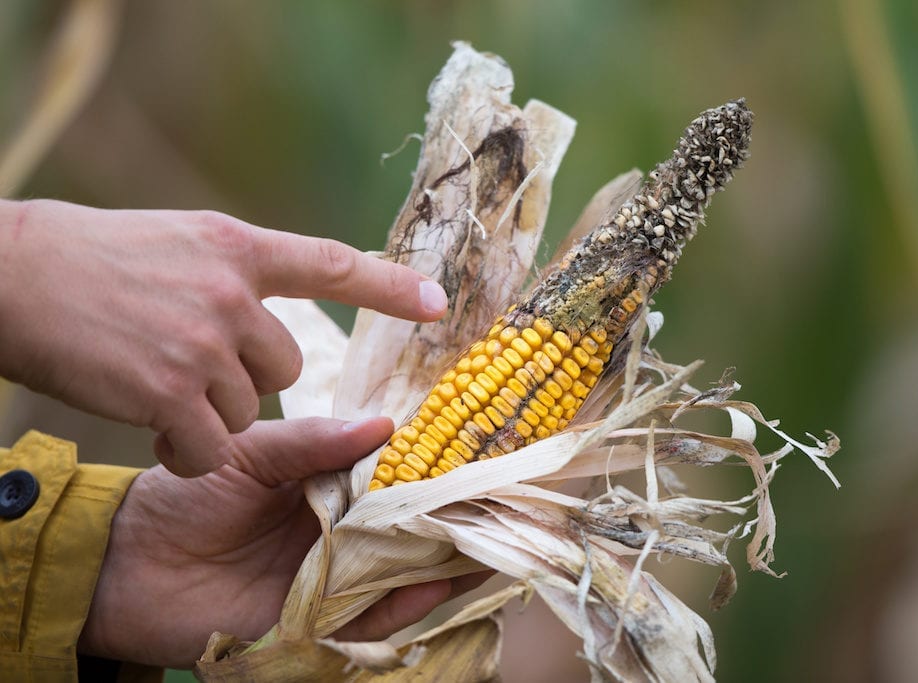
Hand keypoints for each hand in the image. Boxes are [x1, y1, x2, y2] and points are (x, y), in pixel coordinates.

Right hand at [0, 199, 447, 475]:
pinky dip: (187, 450)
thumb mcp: (175, 244)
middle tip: (188, 367)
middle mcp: (230, 292)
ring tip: (153, 387)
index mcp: (235, 246)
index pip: (330, 264)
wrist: (8, 276)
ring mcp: (202, 343)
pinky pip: (211, 445)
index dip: (388, 285)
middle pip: (284, 366)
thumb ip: (232, 274)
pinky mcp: (171, 393)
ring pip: (247, 408)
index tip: (437, 303)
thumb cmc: (86, 260)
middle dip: (247, 379)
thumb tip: (269, 320)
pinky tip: (152, 432)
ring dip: (209, 413)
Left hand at [78, 417, 487, 668]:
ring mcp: (334, 577)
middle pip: (411, 525)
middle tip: (502, 497)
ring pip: (404, 570)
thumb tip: (385, 424)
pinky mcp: (319, 621)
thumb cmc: (187, 496)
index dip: (435, 465)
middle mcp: (342, 531)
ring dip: (447, 559)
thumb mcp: (250, 453)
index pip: (396, 475)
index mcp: (330, 485)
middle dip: (455, 514)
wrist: (130, 564)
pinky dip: (408, 603)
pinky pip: (372, 616)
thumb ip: (311, 442)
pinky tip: (438, 582)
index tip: (479, 447)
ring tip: (490, 540)